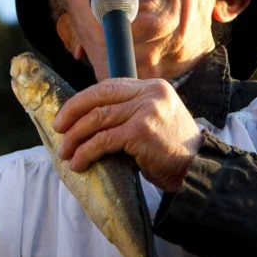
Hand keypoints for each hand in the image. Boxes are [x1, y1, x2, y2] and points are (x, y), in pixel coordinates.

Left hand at [53, 78, 201, 191]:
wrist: (198, 170)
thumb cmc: (171, 151)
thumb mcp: (152, 120)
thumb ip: (128, 112)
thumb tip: (87, 119)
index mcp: (152, 87)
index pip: (108, 86)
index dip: (83, 100)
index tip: (66, 115)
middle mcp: (150, 93)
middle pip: (99, 97)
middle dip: (72, 113)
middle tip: (58, 129)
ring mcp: (146, 110)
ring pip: (98, 119)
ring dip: (76, 137)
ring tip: (65, 152)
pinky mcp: (142, 131)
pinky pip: (104, 139)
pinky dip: (87, 151)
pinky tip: (79, 163)